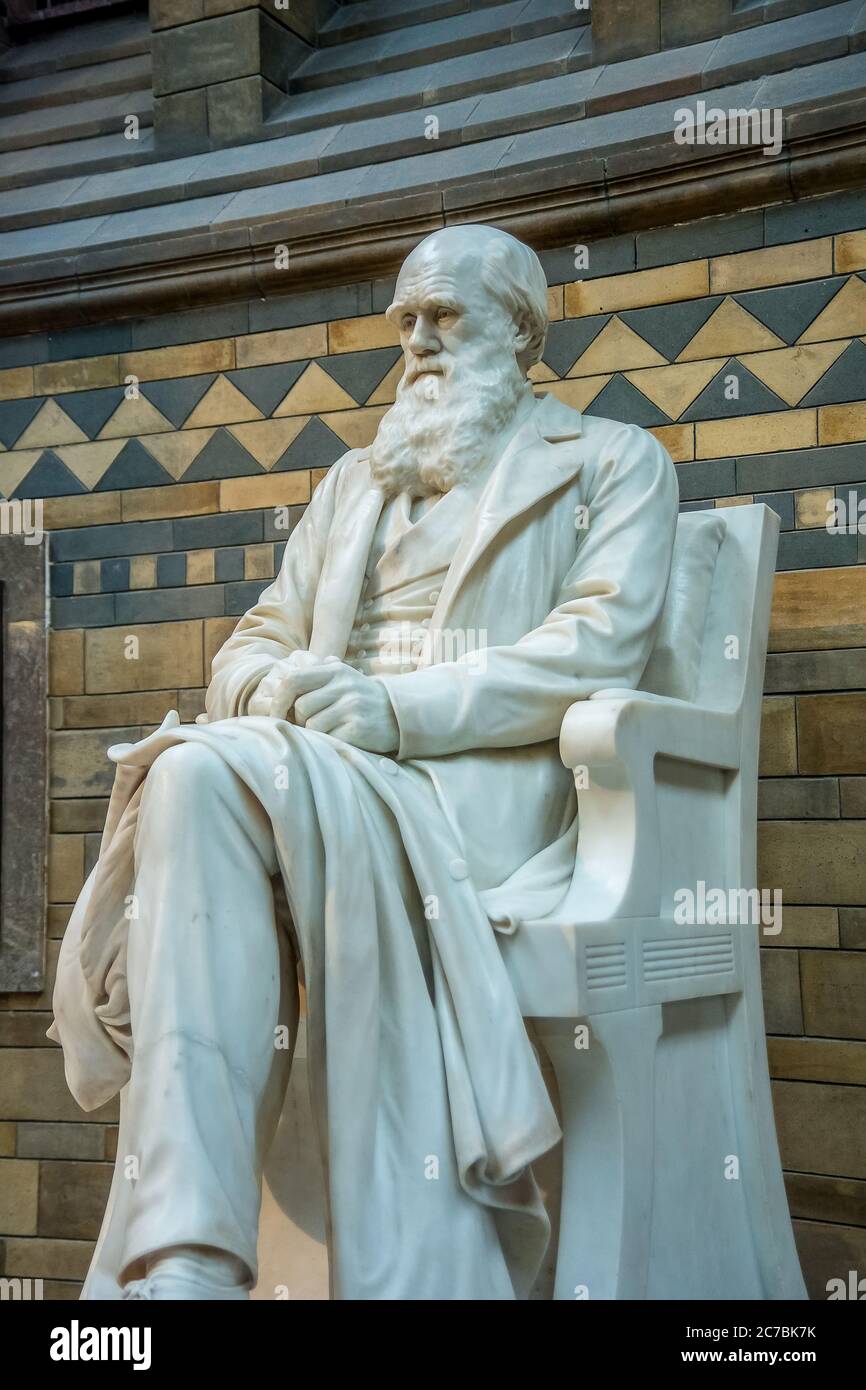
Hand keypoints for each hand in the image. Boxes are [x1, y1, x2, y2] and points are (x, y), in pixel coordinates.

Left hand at [251, 655, 399, 753]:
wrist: (397, 714)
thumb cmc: (360, 698)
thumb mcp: (341, 677)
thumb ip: (314, 674)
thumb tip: (279, 683)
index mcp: (334, 670)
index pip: (293, 680)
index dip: (278, 699)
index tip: (275, 713)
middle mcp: (343, 685)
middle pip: (300, 707)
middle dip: (300, 720)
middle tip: (311, 724)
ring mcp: (352, 706)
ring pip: (312, 725)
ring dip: (315, 732)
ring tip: (331, 729)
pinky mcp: (358, 727)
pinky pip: (327, 738)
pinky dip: (329, 741)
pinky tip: (342, 736)